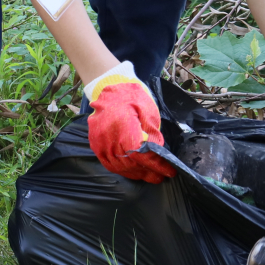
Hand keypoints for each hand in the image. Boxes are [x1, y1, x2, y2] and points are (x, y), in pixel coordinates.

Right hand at [84, 61, 175, 183]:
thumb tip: (157, 154)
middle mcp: (109, 136)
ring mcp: (99, 141)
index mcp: (124, 126)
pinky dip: (122, 170)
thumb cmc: (132, 97)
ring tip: (149, 175)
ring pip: (119, 167)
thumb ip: (153, 134)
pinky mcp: (95, 144)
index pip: (142, 155)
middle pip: (130, 164)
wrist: (109, 87)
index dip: (156, 166)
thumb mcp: (149, 112)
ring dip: (136, 174)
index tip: (169, 171)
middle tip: (161, 176)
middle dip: (148, 173)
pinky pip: (108, 163)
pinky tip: (133, 171)